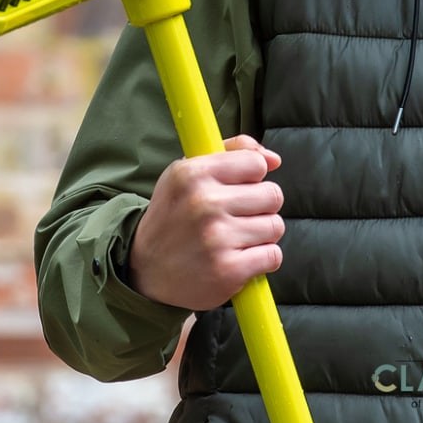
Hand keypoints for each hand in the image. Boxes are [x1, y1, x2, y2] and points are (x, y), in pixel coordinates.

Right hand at [128, 134, 283, 309]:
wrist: (146, 268)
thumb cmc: (175, 214)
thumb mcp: (189, 172)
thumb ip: (232, 152)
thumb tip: (274, 159)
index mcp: (193, 173)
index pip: (256, 163)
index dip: (253, 176)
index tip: (239, 188)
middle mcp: (204, 203)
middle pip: (272, 195)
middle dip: (261, 206)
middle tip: (238, 215)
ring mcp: (217, 238)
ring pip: (275, 226)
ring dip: (262, 234)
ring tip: (236, 237)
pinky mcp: (228, 270)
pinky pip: (273, 255)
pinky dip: (262, 258)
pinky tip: (240, 257)